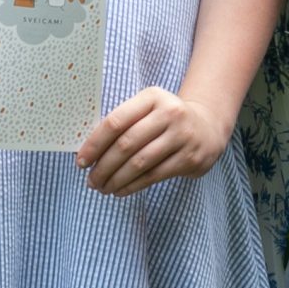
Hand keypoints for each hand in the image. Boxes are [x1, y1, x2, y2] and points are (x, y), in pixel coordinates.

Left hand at [76, 87, 232, 195]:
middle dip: (103, 166)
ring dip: (116, 179)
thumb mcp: (148, 110)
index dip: (94, 144)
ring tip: (103, 188)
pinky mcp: (189, 157)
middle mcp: (169, 113)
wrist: (207, 127)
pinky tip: (120, 190)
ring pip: (139, 163)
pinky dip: (132, 186)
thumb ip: (124, 123)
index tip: (81, 161)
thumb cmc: (165, 120)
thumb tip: (88, 152)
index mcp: (152, 97)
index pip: (116, 121)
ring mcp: (182, 136)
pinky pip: (153, 176)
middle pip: (126, 144)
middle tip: (91, 181)